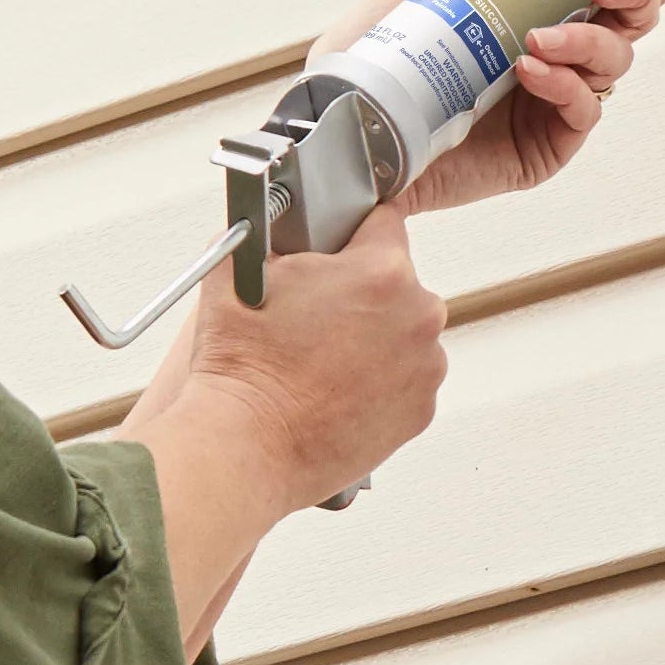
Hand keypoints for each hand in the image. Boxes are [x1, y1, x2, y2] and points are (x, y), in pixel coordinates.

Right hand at [151, 200, 447, 514]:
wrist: (244, 447)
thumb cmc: (241, 365)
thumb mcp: (240, 270)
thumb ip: (268, 230)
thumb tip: (270, 217)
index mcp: (384, 271)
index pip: (383, 223)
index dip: (350, 235)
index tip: (333, 251)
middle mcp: (419, 317)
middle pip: (396, 283)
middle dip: (360, 292)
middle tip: (314, 315)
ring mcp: (424, 369)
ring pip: (403, 333)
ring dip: (372, 339)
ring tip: (321, 360)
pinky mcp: (420, 412)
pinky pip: (404, 380)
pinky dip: (378, 382)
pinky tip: (335, 390)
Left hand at [322, 0, 664, 212]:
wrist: (345, 135)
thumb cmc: (373, 68)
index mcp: (537, 15)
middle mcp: (558, 57)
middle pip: (632, 20)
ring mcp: (555, 102)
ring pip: (615, 61)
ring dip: (589, 40)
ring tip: (539, 38)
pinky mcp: (545, 147)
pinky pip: (583, 111)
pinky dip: (566, 85)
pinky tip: (531, 72)